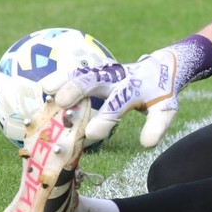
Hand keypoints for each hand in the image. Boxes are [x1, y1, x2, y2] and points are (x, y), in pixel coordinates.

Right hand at [41, 50, 181, 147]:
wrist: (162, 67)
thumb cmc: (160, 94)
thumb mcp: (165, 109)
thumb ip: (157, 125)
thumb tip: (147, 144)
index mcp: (135, 88)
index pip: (118, 104)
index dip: (105, 119)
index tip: (90, 134)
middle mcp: (118, 77)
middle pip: (96, 79)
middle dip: (79, 88)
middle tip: (62, 102)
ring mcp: (106, 71)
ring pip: (83, 71)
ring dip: (65, 79)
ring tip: (47, 89)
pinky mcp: (98, 69)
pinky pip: (78, 70)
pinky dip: (62, 76)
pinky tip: (45, 87)